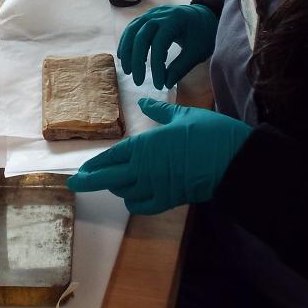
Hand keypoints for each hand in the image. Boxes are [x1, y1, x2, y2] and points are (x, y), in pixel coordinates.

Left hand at [68, 99, 251, 214]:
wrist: (232, 159)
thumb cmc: (208, 132)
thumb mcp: (182, 115)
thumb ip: (159, 112)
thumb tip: (144, 102)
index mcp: (144, 145)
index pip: (110, 157)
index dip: (93, 165)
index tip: (80, 170)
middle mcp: (143, 168)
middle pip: (107, 179)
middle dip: (89, 182)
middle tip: (75, 185)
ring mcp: (155, 186)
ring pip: (124, 192)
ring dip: (116, 188)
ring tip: (114, 182)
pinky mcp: (169, 200)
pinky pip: (142, 206)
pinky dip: (134, 202)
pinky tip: (133, 197)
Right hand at [118, 4, 219, 89]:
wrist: (204, 16)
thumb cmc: (203, 34)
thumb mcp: (196, 53)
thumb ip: (180, 67)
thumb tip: (165, 84)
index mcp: (175, 20)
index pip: (159, 44)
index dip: (156, 66)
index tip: (159, 85)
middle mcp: (160, 14)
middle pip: (141, 37)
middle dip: (137, 61)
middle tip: (138, 81)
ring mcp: (152, 13)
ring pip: (132, 31)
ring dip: (127, 52)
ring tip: (128, 71)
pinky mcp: (147, 17)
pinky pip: (132, 29)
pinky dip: (126, 43)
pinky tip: (125, 57)